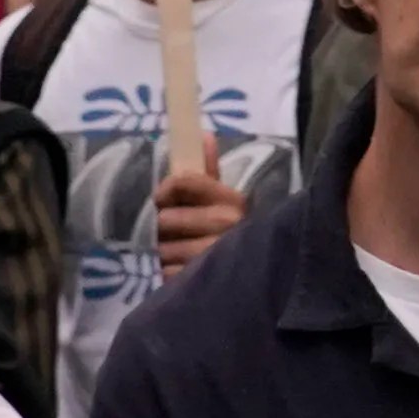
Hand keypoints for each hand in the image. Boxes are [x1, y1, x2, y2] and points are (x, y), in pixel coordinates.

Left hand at [152, 152, 246, 272]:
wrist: (255, 281)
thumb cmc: (232, 233)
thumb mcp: (224, 202)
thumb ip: (209, 171)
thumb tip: (203, 134)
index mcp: (232, 202)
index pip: (183, 182)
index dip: (166, 190)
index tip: (164, 199)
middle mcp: (226, 225)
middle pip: (165, 219)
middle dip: (167, 229)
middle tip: (179, 234)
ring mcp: (214, 256)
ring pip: (163, 248)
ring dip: (168, 253)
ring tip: (185, 256)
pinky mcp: (201, 283)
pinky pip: (167, 272)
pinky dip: (172, 274)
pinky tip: (186, 274)